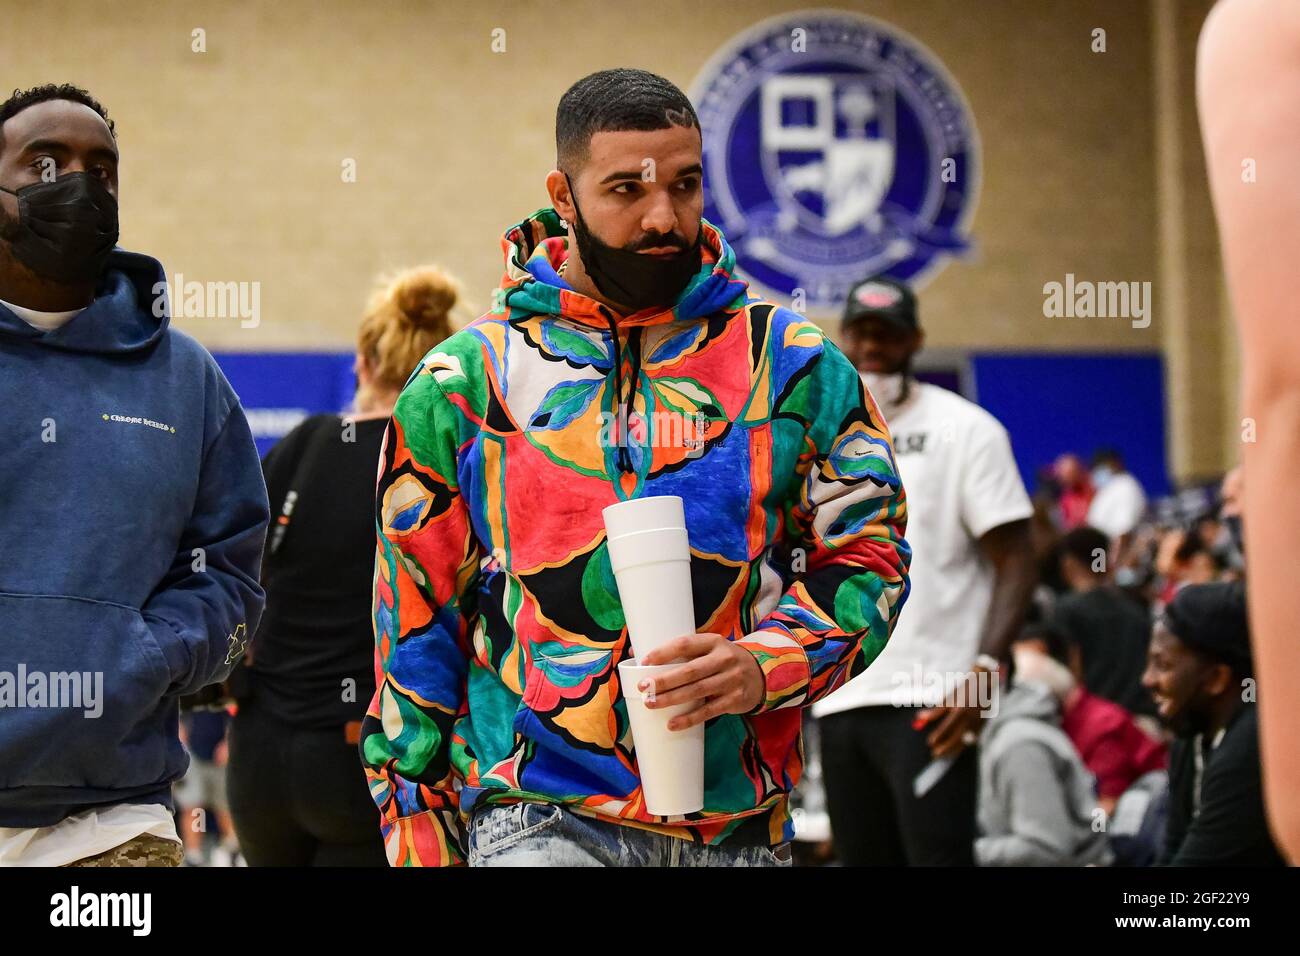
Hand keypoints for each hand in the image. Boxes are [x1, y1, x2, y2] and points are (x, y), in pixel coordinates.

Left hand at [638, 633, 764, 730]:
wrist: (760, 674)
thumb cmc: (722, 661)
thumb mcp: (708, 650)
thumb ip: (680, 653)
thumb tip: (634, 655)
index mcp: (714, 641)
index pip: (686, 644)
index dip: (664, 652)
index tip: (644, 661)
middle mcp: (725, 659)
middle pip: (690, 671)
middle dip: (664, 680)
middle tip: (643, 687)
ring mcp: (731, 680)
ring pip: (697, 691)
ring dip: (672, 699)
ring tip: (651, 704)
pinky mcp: (735, 700)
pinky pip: (709, 711)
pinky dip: (689, 718)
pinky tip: (672, 724)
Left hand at [914, 667, 993, 758]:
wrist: (984, 684)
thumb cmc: (963, 689)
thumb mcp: (948, 698)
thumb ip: (935, 711)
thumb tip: (920, 718)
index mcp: (959, 709)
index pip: (946, 727)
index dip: (938, 736)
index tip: (930, 743)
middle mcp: (969, 718)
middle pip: (956, 738)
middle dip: (945, 748)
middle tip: (935, 754)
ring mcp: (978, 723)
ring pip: (965, 741)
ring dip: (954, 749)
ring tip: (944, 755)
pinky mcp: (983, 725)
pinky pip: (972, 739)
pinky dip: (963, 745)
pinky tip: (956, 749)